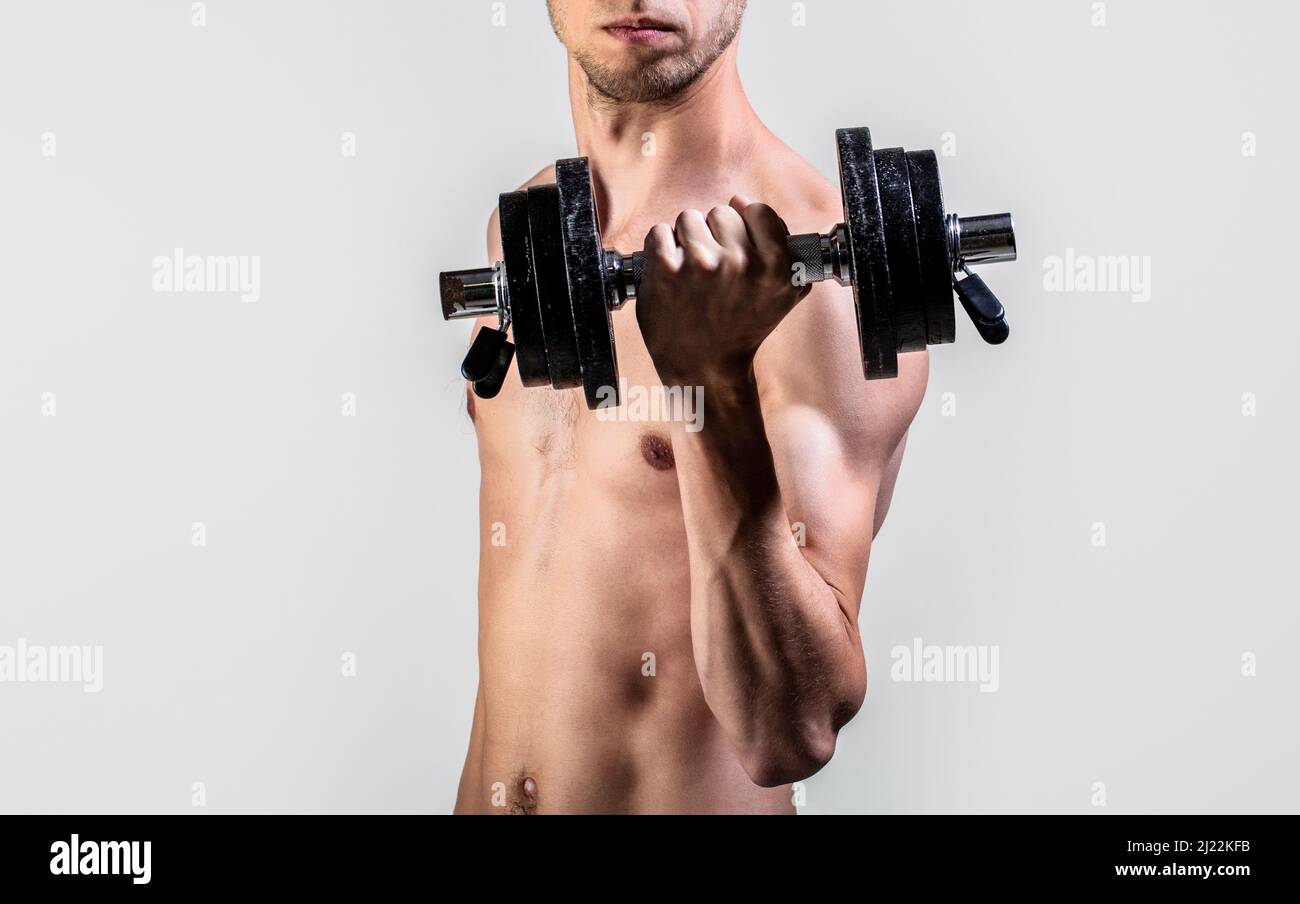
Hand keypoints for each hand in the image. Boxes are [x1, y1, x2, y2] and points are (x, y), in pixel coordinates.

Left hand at [635, 195, 807, 386]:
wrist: (705, 367)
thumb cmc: (741, 328)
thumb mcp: (782, 292)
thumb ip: (778, 242)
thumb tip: (740, 200)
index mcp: (775, 265)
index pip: (756, 210)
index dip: (744, 227)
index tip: (737, 249)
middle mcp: (741, 263)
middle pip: (721, 212)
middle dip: (713, 236)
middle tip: (711, 271)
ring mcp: (702, 264)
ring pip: (689, 219)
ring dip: (685, 240)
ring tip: (690, 274)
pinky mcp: (666, 270)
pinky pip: (659, 232)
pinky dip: (659, 249)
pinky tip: (669, 274)